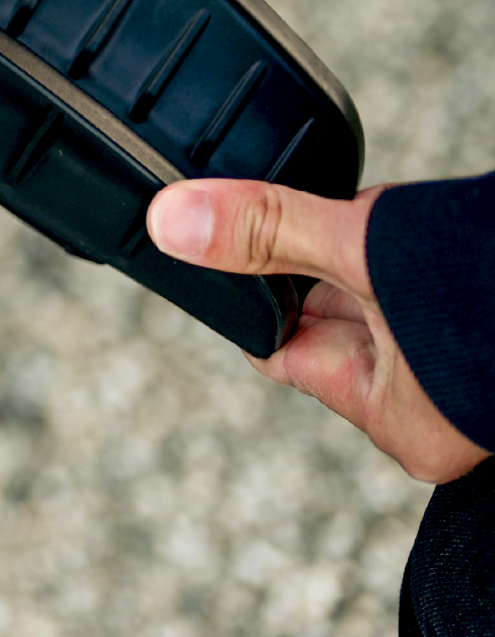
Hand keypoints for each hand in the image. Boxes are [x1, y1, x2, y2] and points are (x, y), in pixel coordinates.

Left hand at [147, 179, 489, 483]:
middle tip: (334, 216)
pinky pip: (427, 280)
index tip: (225, 242)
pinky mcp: (485, 329)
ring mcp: (469, 373)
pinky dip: (417, 241)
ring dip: (378, 242)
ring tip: (399, 219)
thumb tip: (173, 222)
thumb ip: (270, 233)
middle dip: (326, 255)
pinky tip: (432, 214)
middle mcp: (437, 410)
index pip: (284, 350)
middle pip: (335, 316)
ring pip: (386, 291)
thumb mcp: (371, 250)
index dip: (253, 292)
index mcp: (400, 421)